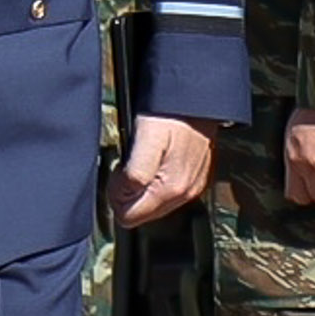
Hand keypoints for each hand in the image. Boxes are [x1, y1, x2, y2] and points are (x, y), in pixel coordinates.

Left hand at [107, 113, 208, 231]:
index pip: (129, 217)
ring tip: (143, 158)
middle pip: (141, 214)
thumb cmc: (170, 114)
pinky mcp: (196, 179)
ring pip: (153, 205)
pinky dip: (156, 180)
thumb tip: (122, 198)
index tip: (121, 170)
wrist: (197, 99)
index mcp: (171, 189)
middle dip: (128, 193)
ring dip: (142, 186)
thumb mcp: (144, 140)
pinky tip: (156, 159)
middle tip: (130, 163)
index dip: (117, 195)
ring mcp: (192, 187)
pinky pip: (167, 193)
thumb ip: (133, 176)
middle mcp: (185, 194)